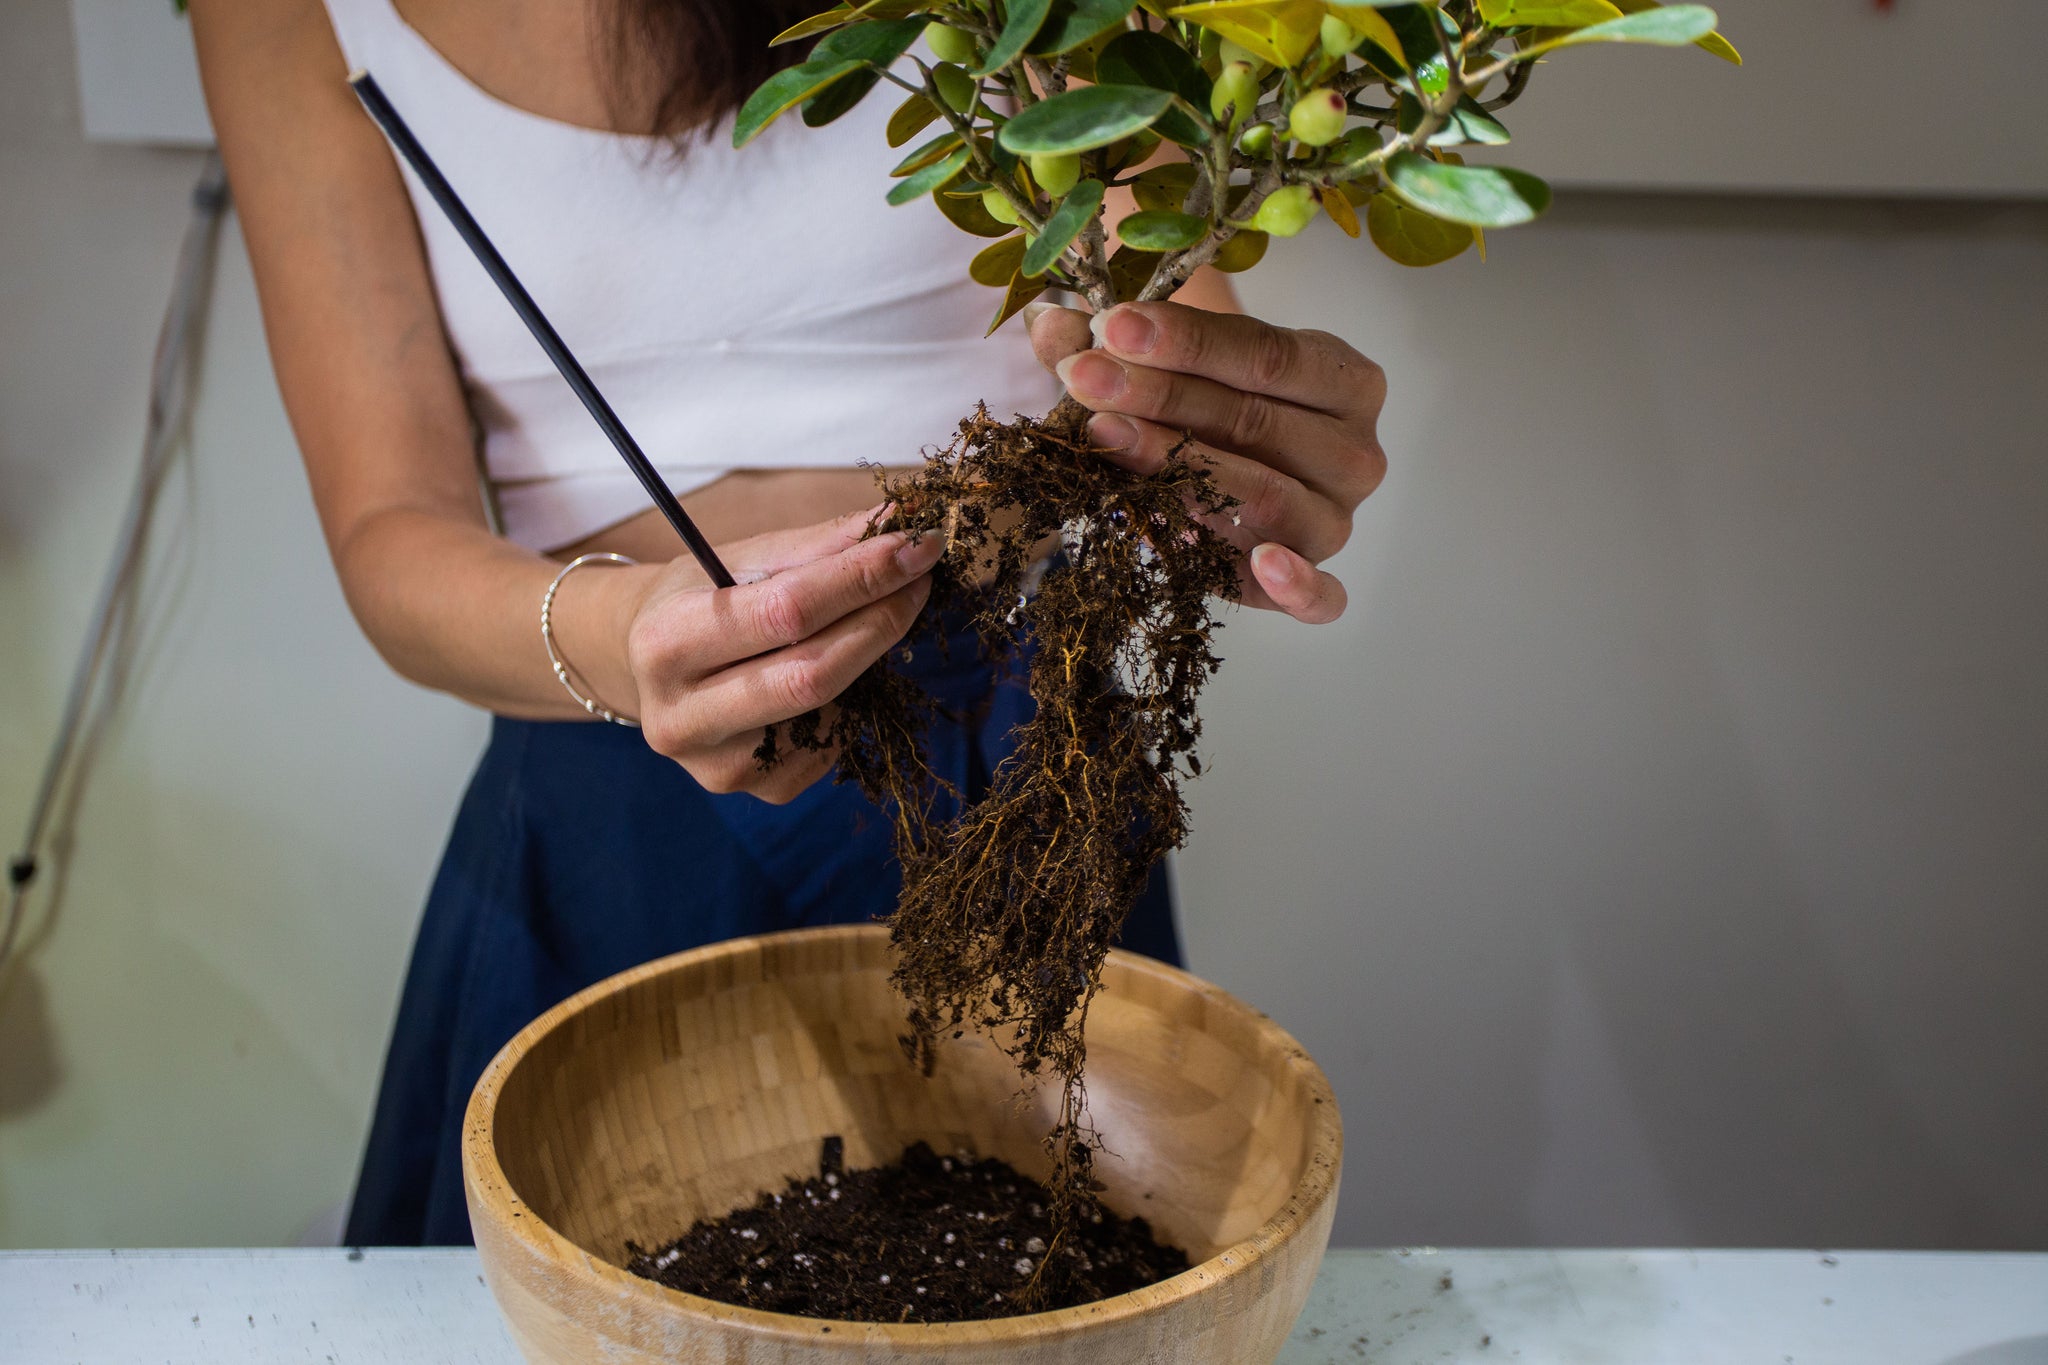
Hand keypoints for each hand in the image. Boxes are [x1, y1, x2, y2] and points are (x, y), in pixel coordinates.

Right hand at [623, 506, 939, 801]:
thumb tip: (902, 522)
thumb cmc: (700, 599)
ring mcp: (720, 765)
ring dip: (871, 659)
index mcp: (666, 642)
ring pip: (831, 712)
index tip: (916, 547)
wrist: (650, 668)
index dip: (860, 578)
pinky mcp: (759, 790)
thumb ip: (819, 546)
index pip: (785, 612)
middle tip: (920, 580)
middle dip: (881, 620)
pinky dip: (855, 699)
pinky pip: (834, 743)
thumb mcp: (741, 558)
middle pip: (812, 674)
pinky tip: (843, 670)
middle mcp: (682, 716)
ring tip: (878, 617)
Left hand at [1026, 301, 1387, 623]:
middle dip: (1160, 395)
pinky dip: (1298, 585)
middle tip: (1084, 378)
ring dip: (1180, 467)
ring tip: (1103, 436)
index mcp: (1347, 379)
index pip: (1267, 355)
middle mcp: (1356, 452)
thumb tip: (1048, 325)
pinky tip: (1263, 564)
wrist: (1220, 453)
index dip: (1187, 340)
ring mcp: (1337, 521)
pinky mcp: (1315, 583)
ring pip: (1266, 497)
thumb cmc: (1204, 392)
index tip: (1114, 326)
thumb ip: (1113, 340)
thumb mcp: (1169, 354)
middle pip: (1256, 421)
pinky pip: (1322, 597)